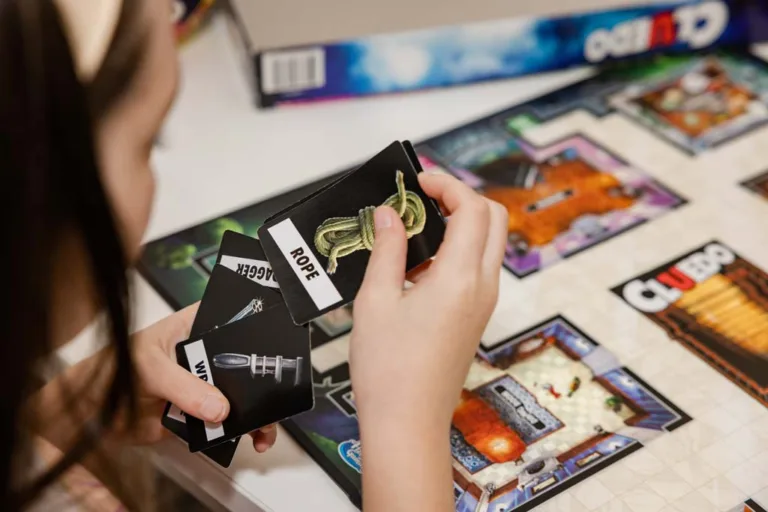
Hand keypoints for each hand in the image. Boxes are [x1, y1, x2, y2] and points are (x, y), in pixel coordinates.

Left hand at [123, 304, 277, 451]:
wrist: (93, 412)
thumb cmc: (114, 369)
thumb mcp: (151, 369)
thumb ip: (184, 387)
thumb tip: (219, 407)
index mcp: (196, 327)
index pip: (234, 320)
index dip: (257, 330)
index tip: (276, 346)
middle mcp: (206, 353)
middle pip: (245, 363)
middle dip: (263, 381)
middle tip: (276, 397)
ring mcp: (205, 383)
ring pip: (240, 396)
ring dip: (256, 412)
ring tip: (264, 428)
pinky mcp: (201, 411)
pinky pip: (227, 421)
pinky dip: (241, 432)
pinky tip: (251, 438)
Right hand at [350, 171, 507, 426]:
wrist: (407, 423)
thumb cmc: (389, 371)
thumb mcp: (376, 300)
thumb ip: (387, 249)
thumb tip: (388, 214)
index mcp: (460, 279)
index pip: (472, 208)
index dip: (446, 184)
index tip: (417, 180)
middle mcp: (482, 288)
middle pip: (494, 218)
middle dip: (461, 197)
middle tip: (422, 197)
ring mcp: (484, 303)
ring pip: (488, 243)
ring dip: (459, 223)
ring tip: (412, 228)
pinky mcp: (476, 316)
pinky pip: (477, 268)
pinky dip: (456, 250)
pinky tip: (416, 265)